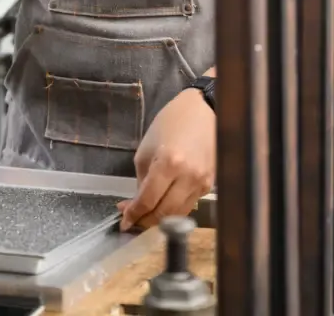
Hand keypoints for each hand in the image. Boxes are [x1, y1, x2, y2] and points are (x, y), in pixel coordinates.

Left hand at [118, 88, 214, 230]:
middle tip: (132, 220)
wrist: (203, 111)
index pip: (148, 200)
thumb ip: (142, 180)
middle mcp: (188, 177)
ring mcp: (202, 183)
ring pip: (178, 215)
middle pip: (164, 214)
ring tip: (145, 213)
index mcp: (169, 163)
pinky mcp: (209, 186)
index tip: (123, 222)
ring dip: (159, 219)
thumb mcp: (146, 149)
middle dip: (145, 221)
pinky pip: (189, 205)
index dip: (134, 214)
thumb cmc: (170, 123)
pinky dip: (174, 209)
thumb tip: (136, 205)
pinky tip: (164, 203)